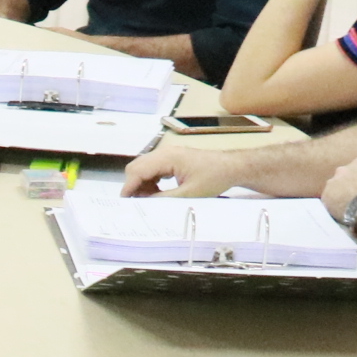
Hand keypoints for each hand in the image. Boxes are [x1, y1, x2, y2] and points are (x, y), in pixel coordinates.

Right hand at [122, 143, 241, 197]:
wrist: (231, 167)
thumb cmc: (214, 178)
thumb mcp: (188, 194)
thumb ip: (163, 199)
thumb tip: (144, 204)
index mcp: (167, 157)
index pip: (138, 170)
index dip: (129, 187)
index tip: (125, 203)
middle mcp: (164, 152)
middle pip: (137, 166)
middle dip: (133, 185)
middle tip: (136, 202)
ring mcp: (168, 154)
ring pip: (144, 167)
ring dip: (142, 183)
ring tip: (148, 199)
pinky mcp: (172, 159)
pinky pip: (153, 168)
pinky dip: (150, 180)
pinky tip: (157, 192)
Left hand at [320, 156, 356, 226]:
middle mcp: (344, 168)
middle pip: (344, 177)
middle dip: (348, 186)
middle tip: (356, 199)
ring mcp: (332, 182)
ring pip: (334, 189)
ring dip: (339, 196)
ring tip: (349, 209)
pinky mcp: (325, 197)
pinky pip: (328, 202)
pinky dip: (333, 207)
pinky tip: (342, 214)